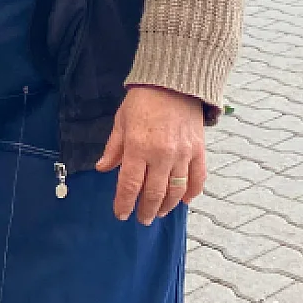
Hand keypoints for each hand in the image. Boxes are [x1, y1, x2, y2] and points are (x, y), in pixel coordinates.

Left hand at [96, 85, 206, 224]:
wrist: (174, 83)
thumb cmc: (142, 102)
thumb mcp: (121, 122)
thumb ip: (114, 148)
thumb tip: (102, 168)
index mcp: (138, 147)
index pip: (130, 184)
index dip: (125, 203)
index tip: (121, 214)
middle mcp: (161, 155)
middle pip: (154, 193)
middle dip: (146, 210)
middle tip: (142, 219)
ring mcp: (183, 155)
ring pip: (176, 190)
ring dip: (167, 206)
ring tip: (160, 213)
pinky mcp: (199, 151)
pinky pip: (198, 179)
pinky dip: (191, 193)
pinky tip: (184, 201)